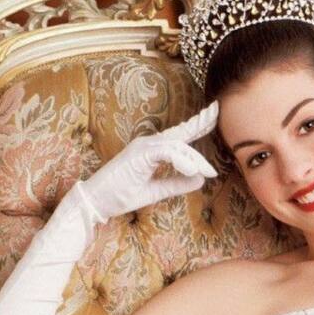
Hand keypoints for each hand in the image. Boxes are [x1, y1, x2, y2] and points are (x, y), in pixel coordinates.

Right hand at [79, 101, 218, 222]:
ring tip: (208, 171)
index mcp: (152, 151)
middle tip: (217, 111)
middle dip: (200, 123)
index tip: (213, 116)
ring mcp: (143, 147)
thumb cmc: (120, 196)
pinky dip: (181, 161)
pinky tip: (191, 170)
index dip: (197, 125)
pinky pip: (167, 153)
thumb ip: (176, 184)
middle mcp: (148, 144)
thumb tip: (200, 179)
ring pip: (177, 145)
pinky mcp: (139, 154)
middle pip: (180, 132)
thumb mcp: (155, 192)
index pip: (179, 136)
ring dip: (194, 159)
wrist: (96, 202)